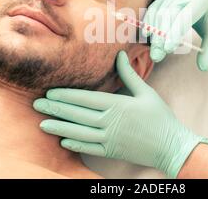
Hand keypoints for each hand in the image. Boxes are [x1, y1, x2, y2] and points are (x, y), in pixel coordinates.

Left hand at [33, 50, 207, 177]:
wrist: (171, 146)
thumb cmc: (160, 117)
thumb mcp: (146, 92)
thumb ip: (130, 75)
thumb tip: (119, 55)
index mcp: (117, 105)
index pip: (85, 99)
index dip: (65, 96)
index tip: (50, 92)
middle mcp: (110, 122)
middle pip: (77, 114)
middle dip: (55, 109)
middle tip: (36, 105)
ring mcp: (109, 139)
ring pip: (78, 132)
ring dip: (59, 127)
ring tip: (42, 124)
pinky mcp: (111, 151)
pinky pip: (89, 148)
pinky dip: (75, 144)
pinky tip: (62, 140)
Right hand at [143, 0, 207, 70]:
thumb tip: (204, 68)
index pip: (186, 16)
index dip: (175, 32)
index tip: (167, 49)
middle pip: (169, 14)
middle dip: (162, 37)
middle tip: (157, 56)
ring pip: (159, 12)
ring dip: (154, 32)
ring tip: (155, 51)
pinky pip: (153, 8)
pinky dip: (149, 22)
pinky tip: (147, 36)